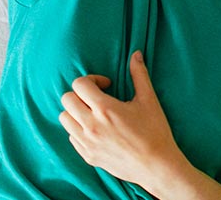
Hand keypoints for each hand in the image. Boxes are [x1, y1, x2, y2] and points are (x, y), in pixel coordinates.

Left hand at [59, 51, 188, 189]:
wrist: (156, 165)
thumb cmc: (155, 131)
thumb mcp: (149, 100)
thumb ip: (139, 75)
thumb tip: (136, 54)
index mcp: (105, 109)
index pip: (79, 84)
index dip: (92, 79)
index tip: (106, 85)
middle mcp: (90, 125)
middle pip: (67, 99)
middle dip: (81, 94)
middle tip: (98, 98)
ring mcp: (86, 142)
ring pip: (64, 119)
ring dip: (76, 112)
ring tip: (94, 113)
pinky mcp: (87, 156)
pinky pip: (71, 137)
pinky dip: (79, 129)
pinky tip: (97, 130)